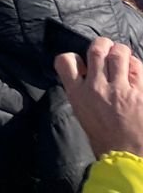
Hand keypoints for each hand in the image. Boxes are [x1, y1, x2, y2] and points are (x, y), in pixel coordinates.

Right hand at [56, 37, 142, 157]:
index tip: (83, 63)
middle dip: (103, 44)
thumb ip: (80, 89)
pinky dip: (136, 66)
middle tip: (107, 48)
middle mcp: (96, 88)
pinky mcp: (140, 94)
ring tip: (123, 57)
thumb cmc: (103, 136)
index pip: (66, 60)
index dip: (74, 56)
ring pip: (119, 54)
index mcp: (78, 94)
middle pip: (97, 50)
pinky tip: (135, 72)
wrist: (126, 156)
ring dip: (121, 52)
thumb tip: (87, 71)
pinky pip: (138, 68)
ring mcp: (120, 90)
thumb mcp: (81, 112)